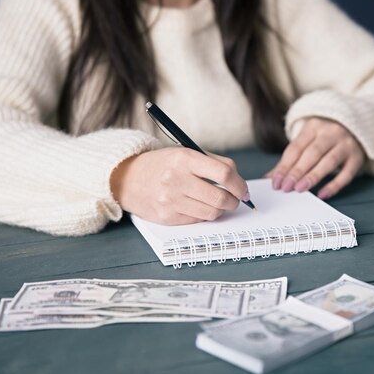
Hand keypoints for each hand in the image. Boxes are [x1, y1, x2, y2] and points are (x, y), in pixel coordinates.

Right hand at [111, 147, 248, 224]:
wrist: (128, 178)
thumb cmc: (164, 165)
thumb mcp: (186, 153)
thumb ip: (215, 164)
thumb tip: (240, 184)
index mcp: (185, 159)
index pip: (224, 174)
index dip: (240, 185)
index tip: (244, 190)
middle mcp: (176, 179)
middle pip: (220, 197)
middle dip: (234, 201)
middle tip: (235, 200)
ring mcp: (170, 200)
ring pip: (212, 212)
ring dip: (221, 210)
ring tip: (218, 202)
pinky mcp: (167, 216)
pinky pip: (198, 219)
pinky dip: (204, 214)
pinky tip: (200, 206)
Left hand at [265, 117, 364, 198]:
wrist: (354, 125)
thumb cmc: (323, 137)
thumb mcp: (307, 140)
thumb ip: (290, 159)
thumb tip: (270, 179)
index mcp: (313, 126)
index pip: (296, 148)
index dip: (285, 166)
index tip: (276, 183)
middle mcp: (331, 133)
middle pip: (312, 153)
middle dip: (297, 171)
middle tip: (286, 188)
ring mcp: (346, 144)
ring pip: (329, 161)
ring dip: (313, 176)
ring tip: (300, 189)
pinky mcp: (357, 158)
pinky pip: (346, 174)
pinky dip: (334, 185)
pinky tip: (322, 195)